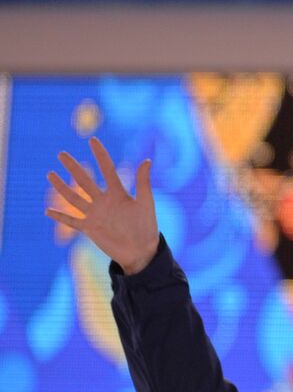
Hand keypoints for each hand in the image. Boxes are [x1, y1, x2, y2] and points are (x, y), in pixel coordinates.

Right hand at [45, 136, 158, 274]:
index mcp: (118, 193)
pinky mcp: (89, 229)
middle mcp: (104, 201)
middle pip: (84, 181)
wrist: (141, 251)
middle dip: (73, 167)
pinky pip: (71, 221)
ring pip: (74, 198)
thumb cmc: (147, 227)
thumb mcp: (145, 203)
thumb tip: (147, 160)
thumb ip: (143, 182)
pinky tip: (47, 211)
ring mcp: (95, 214)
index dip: (100, 155)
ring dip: (61, 187)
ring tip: (50, 174)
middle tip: (61, 154)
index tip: (93, 140)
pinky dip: (60, 217)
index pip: (107, 169)